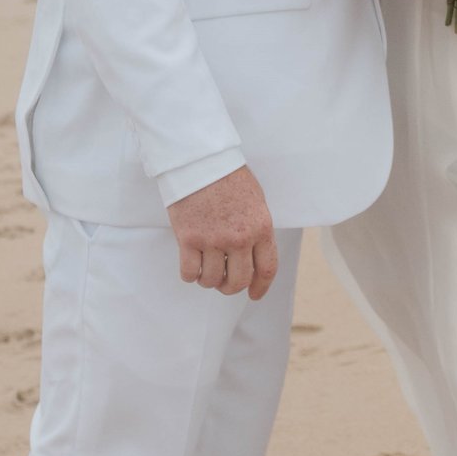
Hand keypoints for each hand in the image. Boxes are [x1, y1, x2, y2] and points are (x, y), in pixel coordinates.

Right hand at [167, 165, 278, 298]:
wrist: (200, 160)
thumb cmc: (227, 175)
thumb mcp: (255, 200)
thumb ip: (257, 228)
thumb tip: (254, 252)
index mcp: (261, 227)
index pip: (267, 268)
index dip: (261, 287)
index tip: (254, 295)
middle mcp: (239, 238)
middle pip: (239, 280)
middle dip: (231, 287)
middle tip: (224, 284)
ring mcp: (213, 240)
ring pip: (212, 279)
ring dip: (209, 281)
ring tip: (205, 272)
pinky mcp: (189, 238)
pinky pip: (190, 272)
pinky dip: (190, 275)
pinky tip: (190, 267)